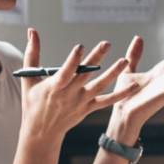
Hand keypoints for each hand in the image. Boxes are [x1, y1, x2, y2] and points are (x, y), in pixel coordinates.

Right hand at [18, 29, 138, 140]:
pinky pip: (107, 101)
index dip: (72, 60)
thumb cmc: (33, 103)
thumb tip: (32, 30)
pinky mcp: (88, 109)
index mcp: (53, 87)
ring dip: (113, 73)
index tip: (80, 46)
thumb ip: (32, 54)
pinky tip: (134, 86)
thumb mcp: (29, 79)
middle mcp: (69, 95)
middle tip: (106, 43)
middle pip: (85, 75)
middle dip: (95, 58)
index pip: (65, 73)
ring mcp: (80, 102)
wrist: (41, 132)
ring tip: (125, 60)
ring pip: (99, 87)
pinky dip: (120, 95)